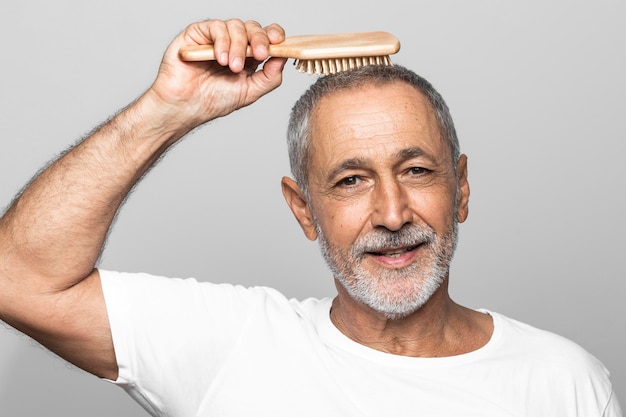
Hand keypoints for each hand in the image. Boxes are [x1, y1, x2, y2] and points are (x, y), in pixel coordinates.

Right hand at [145, 19, 286, 131]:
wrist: (184, 107)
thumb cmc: (212, 101)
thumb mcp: (249, 92)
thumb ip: (269, 77)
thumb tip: (283, 58)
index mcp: (247, 57)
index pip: (266, 38)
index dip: (274, 36)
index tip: (279, 43)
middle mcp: (233, 44)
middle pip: (253, 28)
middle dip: (260, 39)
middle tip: (259, 55)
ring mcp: (216, 37)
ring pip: (236, 26)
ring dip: (238, 46)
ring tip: (231, 67)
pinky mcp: (198, 33)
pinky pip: (215, 27)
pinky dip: (222, 42)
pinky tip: (220, 59)